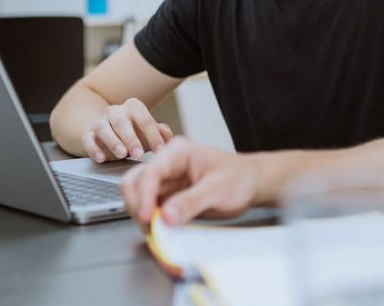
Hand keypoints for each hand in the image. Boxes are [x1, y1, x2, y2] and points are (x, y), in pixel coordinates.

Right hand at [82, 98, 172, 161]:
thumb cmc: (133, 133)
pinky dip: (93, 149)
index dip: (153, 135)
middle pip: (121, 121)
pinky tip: (101, 158)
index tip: (160, 150)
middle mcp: (115, 112)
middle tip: (139, 155)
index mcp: (133, 107)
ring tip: (122, 154)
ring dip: (112, 141)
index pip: (144, 119)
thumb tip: (167, 135)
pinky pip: (88, 140)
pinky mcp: (88, 135)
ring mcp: (99, 122)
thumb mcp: (148, 132)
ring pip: (103, 128)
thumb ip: (160, 132)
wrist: (108, 132)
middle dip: (131, 139)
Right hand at [121, 138, 260, 227]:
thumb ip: (192, 201)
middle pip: (133, 182)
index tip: (147, 217)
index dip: (144, 196)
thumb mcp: (219, 189)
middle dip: (136, 205)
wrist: (250, 184)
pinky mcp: (167, 198)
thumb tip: (167, 216)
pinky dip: (151, 221)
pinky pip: (150, 209)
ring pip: (137, 196)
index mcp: (177, 152)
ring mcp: (165, 182)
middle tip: (150, 226)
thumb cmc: (239, 177)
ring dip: (141, 214)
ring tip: (157, 230)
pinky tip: (162, 230)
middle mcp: (166, 165)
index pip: (150, 172)